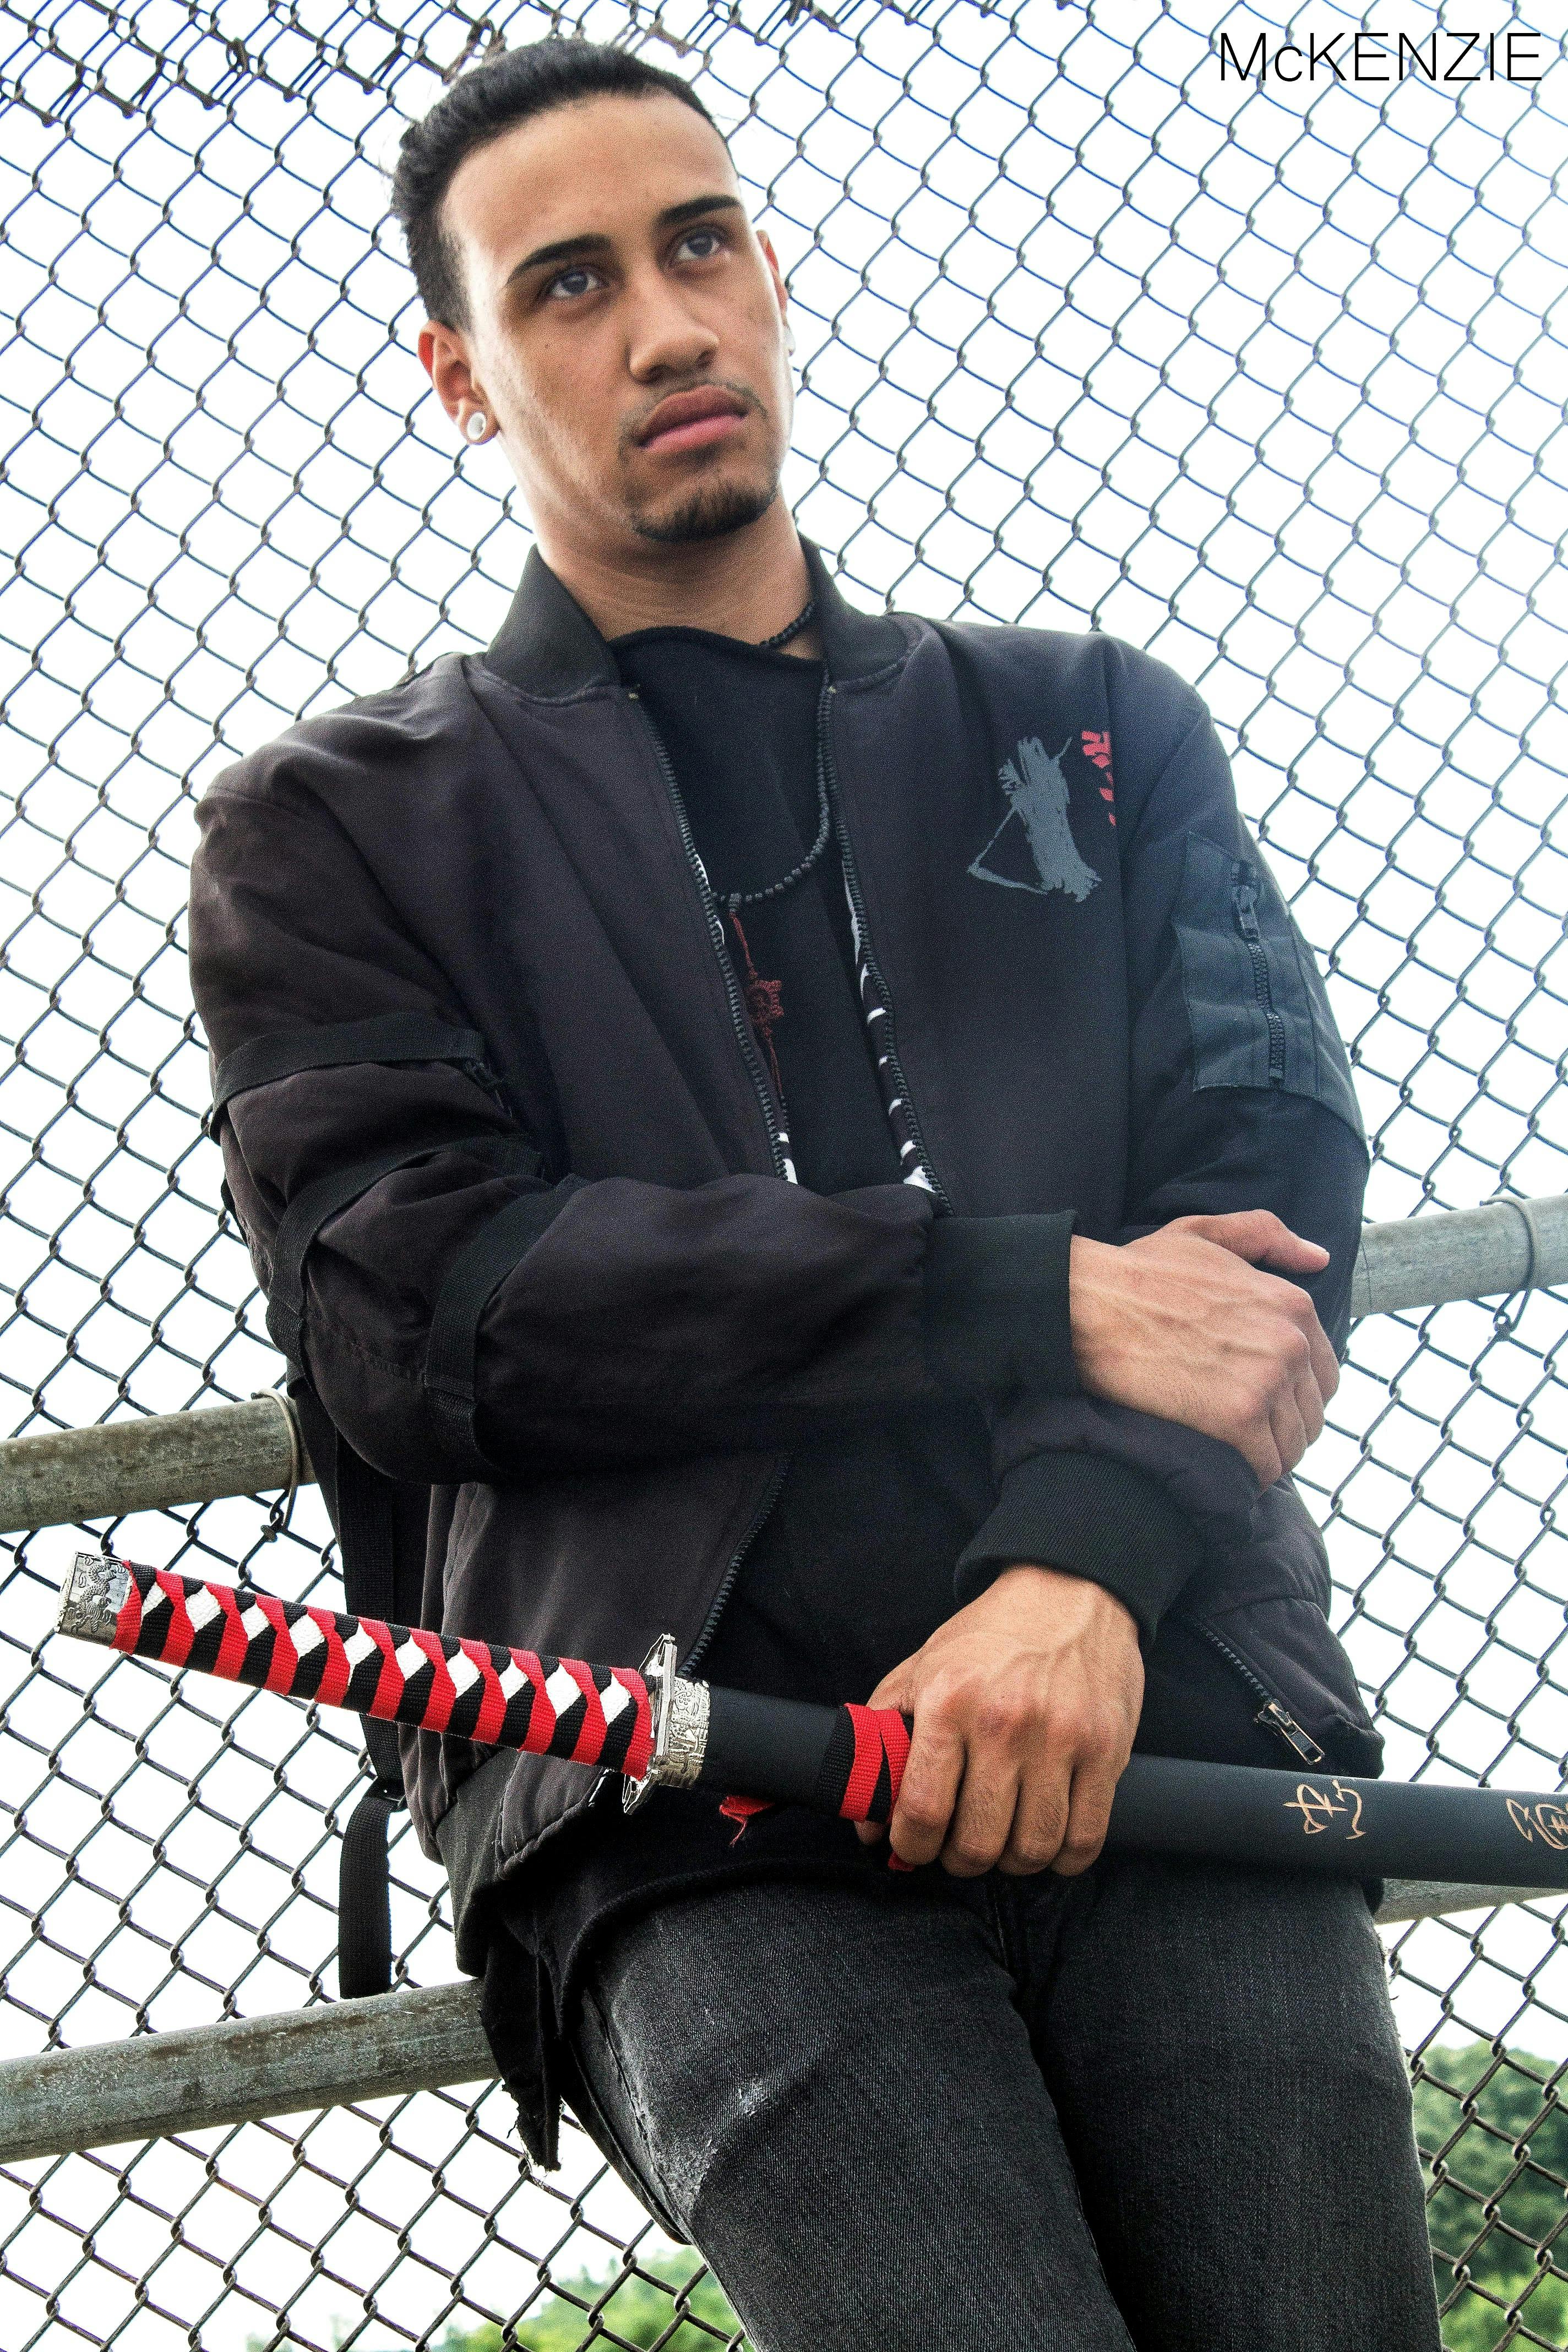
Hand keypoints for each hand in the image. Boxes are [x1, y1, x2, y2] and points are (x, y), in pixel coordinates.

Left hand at [855, 1565, 1142, 1876]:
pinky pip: (1084, 1839)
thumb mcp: (921, 1667)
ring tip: (1002, 1842)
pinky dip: (1061, 1858)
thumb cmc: (991, 1636)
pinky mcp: (1106, 1750)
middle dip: (959, 1860)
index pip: (922, 1808)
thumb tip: (868, 1819)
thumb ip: (883, 1737)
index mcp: (949, 1700)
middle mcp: (1004, 1722)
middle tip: (957, 1847)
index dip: (910, 1845)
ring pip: (1032, 1849)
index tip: (913, 1846)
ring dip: (1010, 1862)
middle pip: (977, 1842)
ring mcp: (1061, 1739)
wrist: (1070, 1590)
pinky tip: (1046, 1841)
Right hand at [1068, 1210, 1338, 1483]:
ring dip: (1263, 1456)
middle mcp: (1291, 1344)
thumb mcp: (1205, 1234)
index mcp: (1293, 1304)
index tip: (1258, 1403)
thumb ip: (1266, 1235)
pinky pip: (1263, 1469)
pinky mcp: (1236, 1420)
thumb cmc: (1139, 1272)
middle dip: (1277, 1429)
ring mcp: (1266, 1382)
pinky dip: (1246, 1476)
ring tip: (1225, 1450)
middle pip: (1309, 1416)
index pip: (1325, 1377)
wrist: (1089, 1303)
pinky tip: (1219, 1466)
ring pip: (1291, 1447)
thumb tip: (1318, 1257)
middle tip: (1235, 1431)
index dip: (1292, 1397)